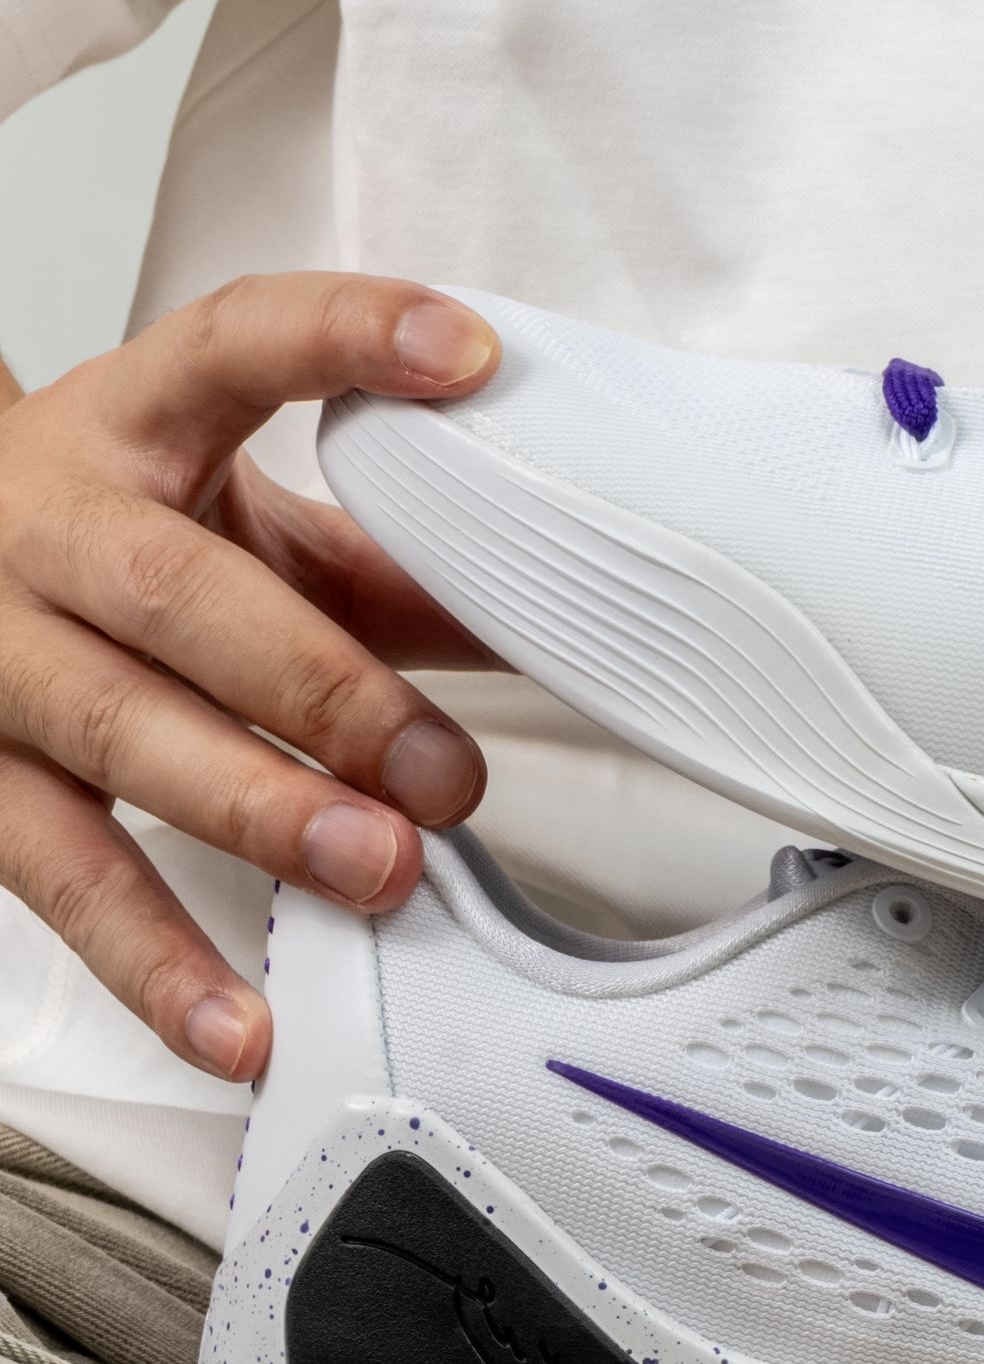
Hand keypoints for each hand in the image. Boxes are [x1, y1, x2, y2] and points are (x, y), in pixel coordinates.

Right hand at [0, 272, 504, 1083]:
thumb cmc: (108, 533)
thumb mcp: (233, 511)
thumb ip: (380, 556)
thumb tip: (552, 604)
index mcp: (129, 420)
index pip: (238, 343)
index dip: (350, 337)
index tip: (469, 356)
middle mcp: (43, 526)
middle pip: (179, 595)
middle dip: (326, 689)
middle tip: (446, 771)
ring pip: (120, 734)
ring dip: (259, 813)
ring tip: (378, 872)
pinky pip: (62, 877)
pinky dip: (156, 964)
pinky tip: (240, 1026)